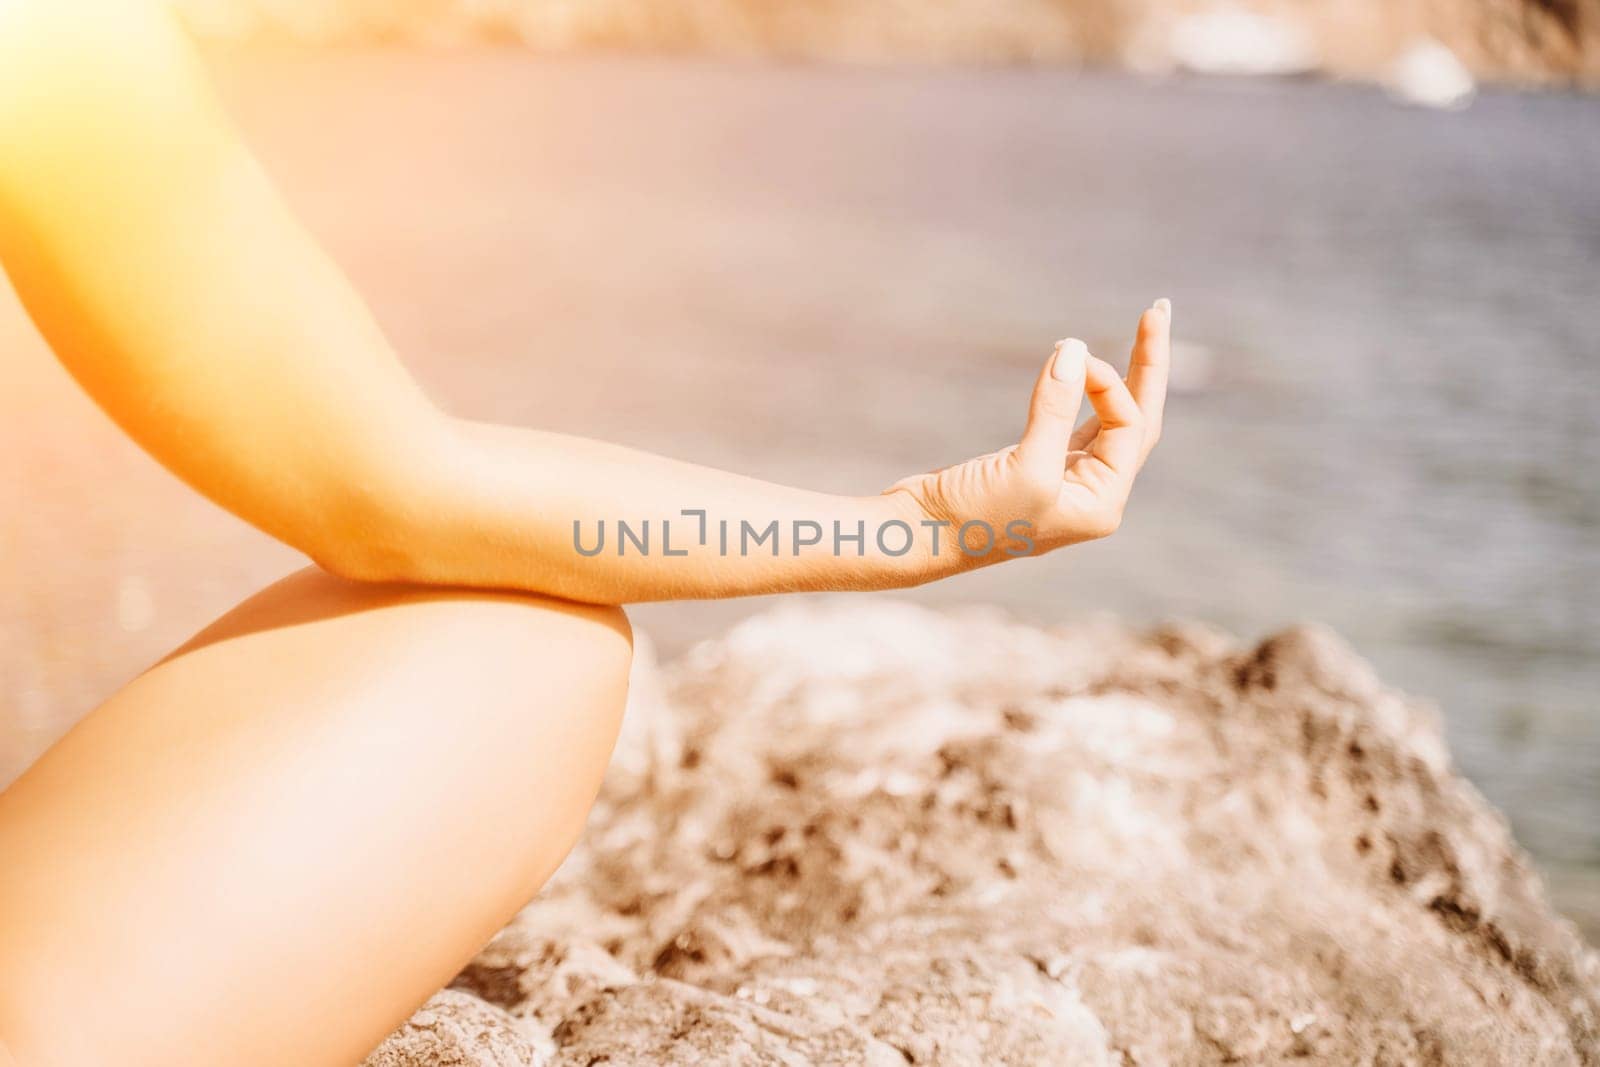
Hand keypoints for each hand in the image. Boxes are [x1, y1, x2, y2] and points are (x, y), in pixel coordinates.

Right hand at [884, 300, 1169, 570]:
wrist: (917, 536)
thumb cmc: (974, 516)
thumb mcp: (1024, 465)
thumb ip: (1054, 406)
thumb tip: (1076, 347)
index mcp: (1102, 503)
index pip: (1127, 427)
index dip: (1107, 384)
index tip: (1071, 356)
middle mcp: (1092, 493)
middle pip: (1135, 418)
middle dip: (1147, 366)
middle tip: (1159, 310)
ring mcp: (1063, 478)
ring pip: (1106, 417)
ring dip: (1119, 374)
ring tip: (1144, 328)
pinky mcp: (1033, 465)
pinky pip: (1072, 420)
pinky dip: (1079, 390)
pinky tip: (1087, 367)